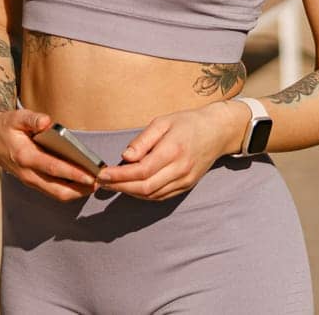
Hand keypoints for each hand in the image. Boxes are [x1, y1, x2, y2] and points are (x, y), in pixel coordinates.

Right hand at [0, 108, 97, 201]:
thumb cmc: (6, 125)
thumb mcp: (15, 117)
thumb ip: (31, 118)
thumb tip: (46, 121)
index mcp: (24, 156)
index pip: (53, 168)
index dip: (73, 173)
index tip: (91, 176)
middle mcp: (27, 173)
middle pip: (57, 190)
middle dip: (79, 189)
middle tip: (99, 183)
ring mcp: (29, 180)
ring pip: (55, 194)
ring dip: (75, 192)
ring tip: (94, 185)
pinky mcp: (31, 182)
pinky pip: (52, 191)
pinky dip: (68, 190)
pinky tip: (81, 184)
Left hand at [96, 101, 238, 200]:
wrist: (217, 131)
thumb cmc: (187, 123)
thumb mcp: (163, 122)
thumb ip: (143, 141)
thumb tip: (125, 157)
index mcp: (173, 150)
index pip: (141, 170)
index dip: (119, 175)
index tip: (102, 174)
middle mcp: (180, 169)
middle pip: (145, 187)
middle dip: (120, 187)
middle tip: (101, 182)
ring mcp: (185, 180)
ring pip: (152, 194)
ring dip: (130, 192)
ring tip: (112, 184)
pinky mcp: (187, 186)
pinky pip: (161, 196)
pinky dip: (144, 194)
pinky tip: (131, 187)